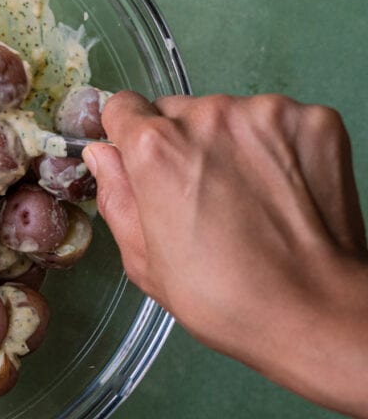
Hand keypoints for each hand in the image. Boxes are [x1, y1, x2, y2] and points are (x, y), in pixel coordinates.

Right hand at [83, 92, 367, 418]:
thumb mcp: (143, 259)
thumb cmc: (224, 296)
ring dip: (230, 143)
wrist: (314, 311)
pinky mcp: (314, 121)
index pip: (122, 107)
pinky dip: (276, 147)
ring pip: (229, 114)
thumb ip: (116, 195)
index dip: (128, 136)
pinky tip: (281, 191)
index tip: (141, 160)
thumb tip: (104, 154)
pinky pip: (278, 122)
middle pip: (177, 111)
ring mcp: (266, 114)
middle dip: (182, 144)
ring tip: (247, 197)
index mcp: (156, 148)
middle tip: (201, 195)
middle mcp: (208, 117)